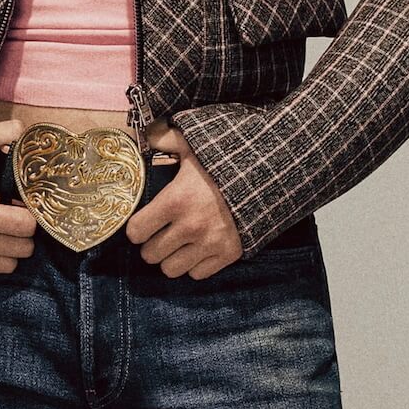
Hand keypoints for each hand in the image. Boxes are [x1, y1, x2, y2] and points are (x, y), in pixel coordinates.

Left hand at [123, 122, 242, 276]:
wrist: (271, 173)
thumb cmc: (229, 158)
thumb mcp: (195, 143)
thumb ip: (166, 138)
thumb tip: (147, 134)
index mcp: (175, 200)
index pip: (136, 231)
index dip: (136, 228)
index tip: (142, 223)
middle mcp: (189, 226)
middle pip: (150, 255)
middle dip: (151, 245)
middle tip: (158, 235)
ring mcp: (209, 243)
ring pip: (171, 269)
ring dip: (170, 258)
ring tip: (176, 246)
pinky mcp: (228, 254)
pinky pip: (198, 274)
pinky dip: (195, 265)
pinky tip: (197, 250)